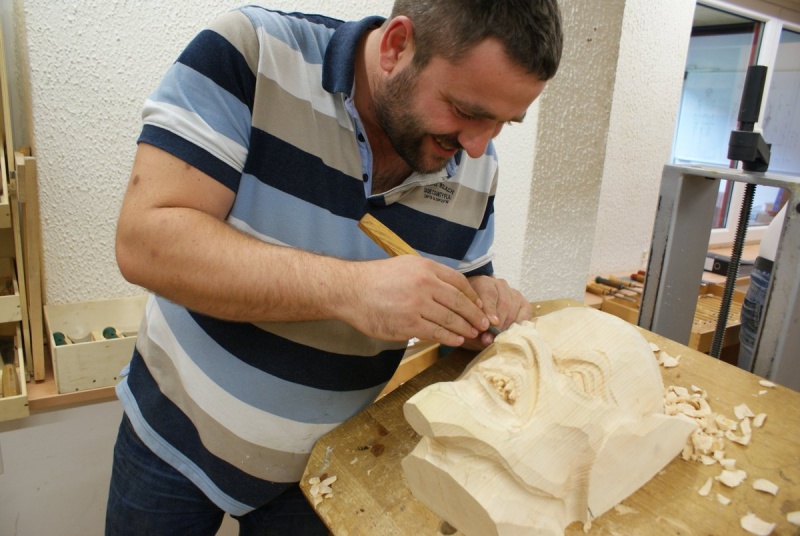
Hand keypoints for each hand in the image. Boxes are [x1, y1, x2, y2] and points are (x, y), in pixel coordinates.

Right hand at [345, 256, 490, 346]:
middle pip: (459, 302)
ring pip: (450, 319)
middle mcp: (425, 284)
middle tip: (484, 324)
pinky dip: (449, 337)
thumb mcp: (406, 265)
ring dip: (465, 328)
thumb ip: (429, 274)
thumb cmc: (376, 279)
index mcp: (426, 268)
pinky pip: (436, 333)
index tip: (479, 306)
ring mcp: (417, 305)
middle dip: (474, 315)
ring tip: (473, 334)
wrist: (351, 291)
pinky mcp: (409, 324)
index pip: (459, 282)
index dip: (472, 297)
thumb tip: (450, 289)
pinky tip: (456, 340)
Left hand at [464, 275, 532, 348]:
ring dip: (506, 326)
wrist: (479, 309)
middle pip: (504, 302)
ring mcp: (514, 294)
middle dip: (498, 323)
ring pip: (514, 309)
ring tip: (499, 338)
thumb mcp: (466, 316)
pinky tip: (511, 334)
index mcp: (482, 282)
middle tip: (490, 338)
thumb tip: (484, 337)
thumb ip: (471, 325)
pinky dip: (518, 326)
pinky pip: (525, 315)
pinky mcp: (524, 304)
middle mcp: (500, 285)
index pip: (488, 293)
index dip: (489, 309)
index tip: (487, 325)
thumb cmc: (471, 313)